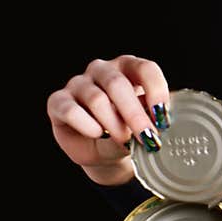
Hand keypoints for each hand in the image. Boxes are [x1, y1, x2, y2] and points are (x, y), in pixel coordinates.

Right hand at [46, 55, 170, 185]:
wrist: (102, 151)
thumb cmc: (128, 132)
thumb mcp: (142, 127)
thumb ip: (147, 123)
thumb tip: (151, 130)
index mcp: (129, 68)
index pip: (145, 69)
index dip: (156, 91)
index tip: (163, 117)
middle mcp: (103, 70)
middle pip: (118, 84)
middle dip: (135, 114)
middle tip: (146, 136)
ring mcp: (78, 83)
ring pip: (96, 98)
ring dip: (113, 123)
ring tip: (123, 140)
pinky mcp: (58, 101)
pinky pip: (70, 110)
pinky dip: (87, 125)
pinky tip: (98, 134)